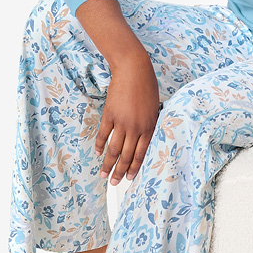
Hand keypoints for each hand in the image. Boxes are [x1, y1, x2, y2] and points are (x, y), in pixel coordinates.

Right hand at [96, 58, 162, 185]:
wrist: (134, 69)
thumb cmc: (147, 86)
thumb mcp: (154, 107)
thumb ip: (150, 124)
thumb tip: (144, 137)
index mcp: (149, 126)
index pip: (142, 153)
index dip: (135, 167)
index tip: (129, 178)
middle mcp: (136, 127)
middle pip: (127, 155)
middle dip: (120, 171)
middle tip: (114, 183)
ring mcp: (122, 122)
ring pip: (114, 148)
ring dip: (108, 164)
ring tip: (103, 175)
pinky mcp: (110, 114)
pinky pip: (104, 134)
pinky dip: (100, 145)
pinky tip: (98, 153)